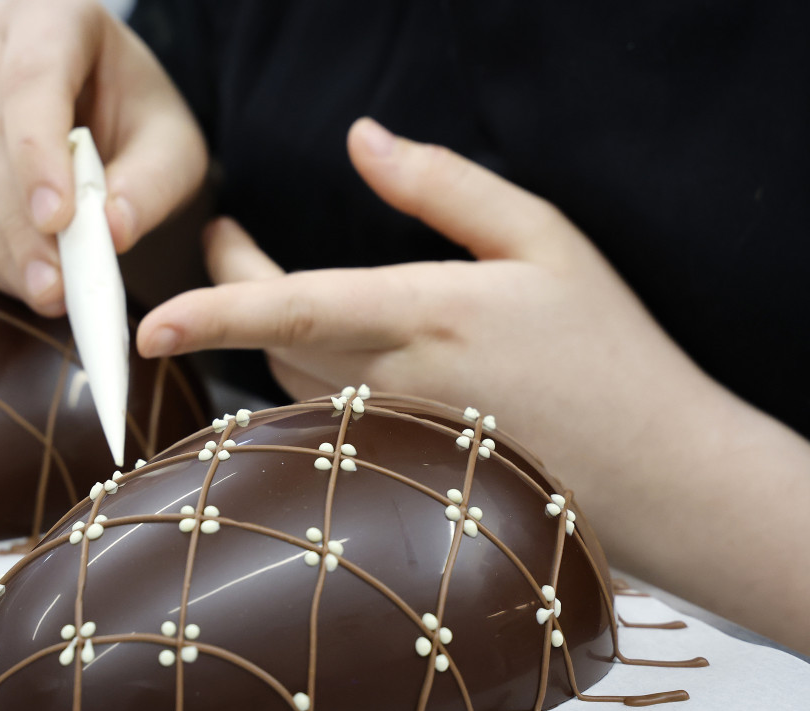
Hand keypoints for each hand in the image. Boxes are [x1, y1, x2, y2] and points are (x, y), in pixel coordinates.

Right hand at [0, 0, 206, 314]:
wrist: (106, 123)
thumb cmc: (140, 125)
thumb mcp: (173, 153)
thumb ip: (150, 188)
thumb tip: (111, 232)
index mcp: (55, 13)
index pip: (33, 79)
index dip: (38, 155)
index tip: (58, 222)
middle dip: (17, 221)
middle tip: (55, 285)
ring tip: (44, 291)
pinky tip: (14, 275)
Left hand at [139, 119, 809, 686]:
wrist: (657, 472)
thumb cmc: (609, 349)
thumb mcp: (545, 240)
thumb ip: (445, 186)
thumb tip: (362, 139)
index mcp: (431, 316)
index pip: (299, 311)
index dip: (218, 311)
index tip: (152, 321)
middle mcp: (397, 385)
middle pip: (275, 344)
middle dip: (232, 291)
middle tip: (227, 236)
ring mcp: (394, 438)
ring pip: (291, 386)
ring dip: (261, 333)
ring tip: (256, 279)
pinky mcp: (401, 468)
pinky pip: (320, 421)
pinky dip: (296, 375)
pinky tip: (312, 349)